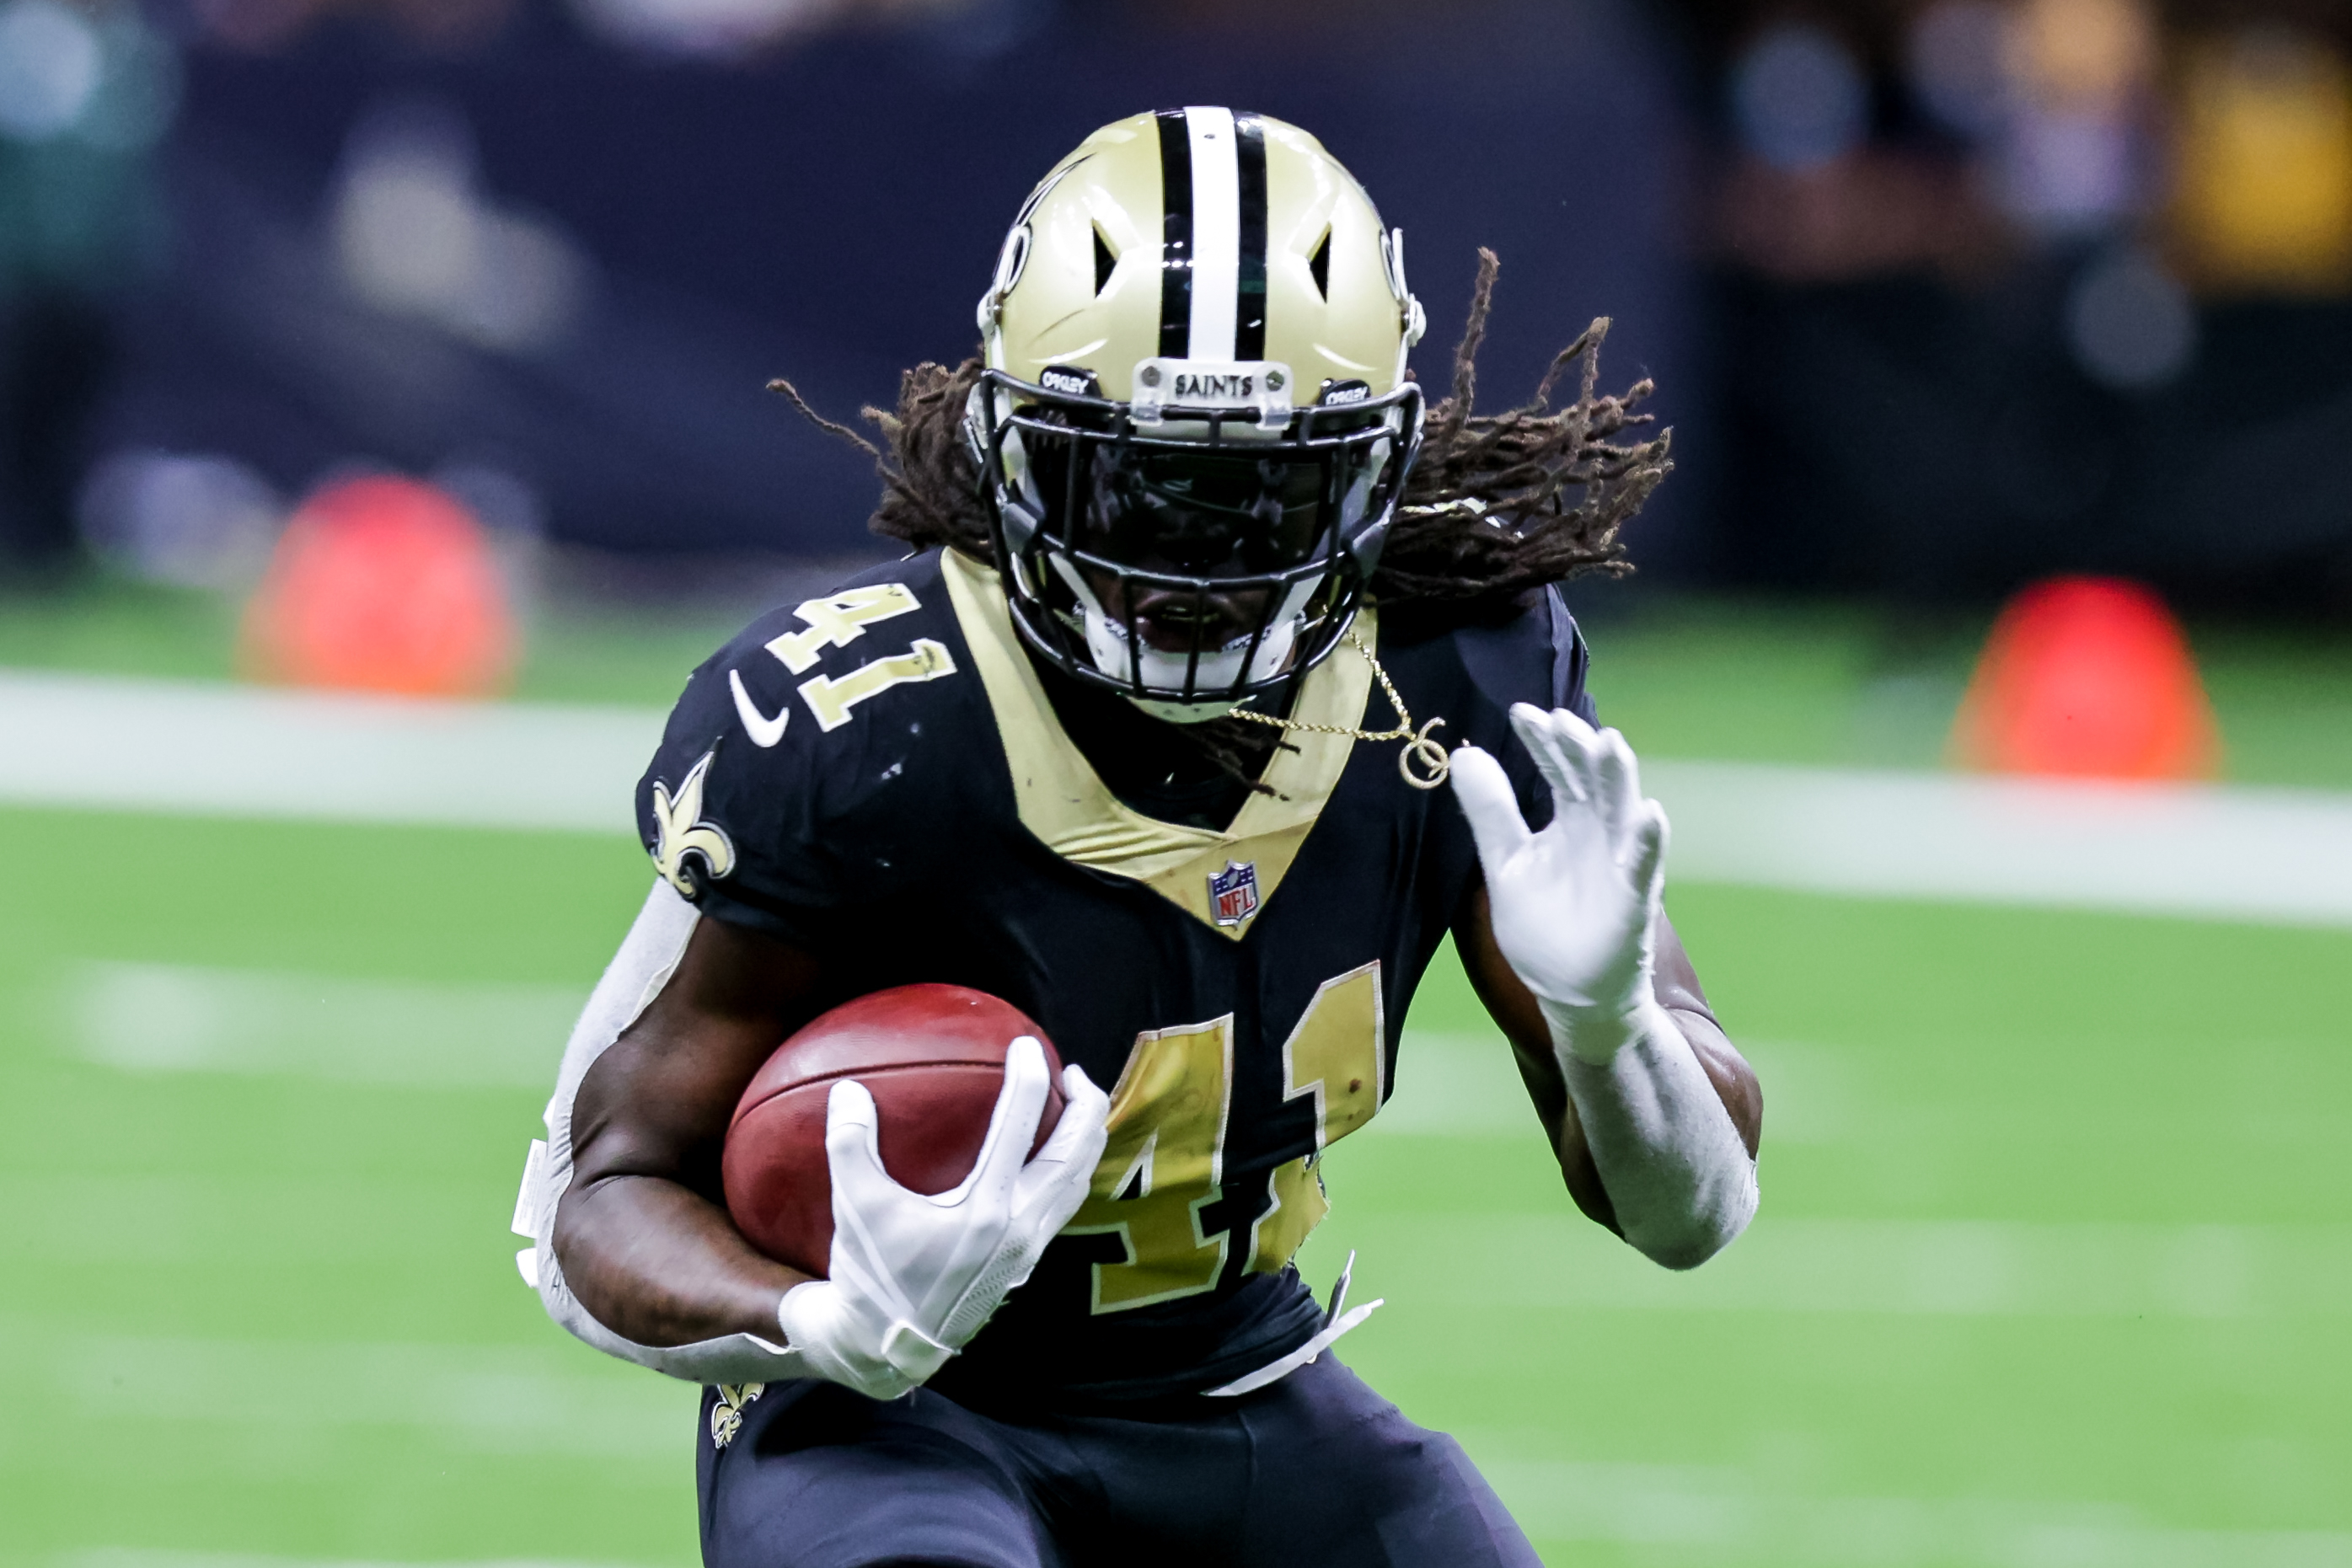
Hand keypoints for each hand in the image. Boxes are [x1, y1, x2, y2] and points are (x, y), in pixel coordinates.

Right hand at [778, 1037, 1110, 1398]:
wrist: (885, 1349)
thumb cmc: (870, 1277)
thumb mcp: (853, 1207)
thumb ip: (851, 1143)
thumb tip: (847, 1089)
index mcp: (984, 1209)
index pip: (1021, 1125)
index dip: (1030, 1076)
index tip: (1026, 1045)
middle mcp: (1019, 1227)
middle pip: (1077, 1153)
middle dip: (1086, 1105)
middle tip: (1071, 1071)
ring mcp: (1028, 1249)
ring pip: (1078, 1182)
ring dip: (1084, 1139)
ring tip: (1072, 1107)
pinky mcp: (1025, 1264)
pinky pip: (1063, 1205)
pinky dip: (1068, 1171)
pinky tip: (1046, 1157)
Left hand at [1449, 704, 1669, 1061]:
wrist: (1572, 993)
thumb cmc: (1546, 926)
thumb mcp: (1506, 864)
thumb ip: (1491, 813)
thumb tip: (1464, 754)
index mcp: (1569, 821)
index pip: (1556, 769)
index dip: (1542, 742)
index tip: (1521, 712)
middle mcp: (1599, 833)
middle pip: (1591, 780)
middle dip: (1578, 749)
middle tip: (1560, 719)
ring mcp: (1621, 864)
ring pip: (1622, 812)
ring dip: (1617, 779)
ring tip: (1610, 742)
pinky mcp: (1634, 901)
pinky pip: (1644, 867)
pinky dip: (1648, 842)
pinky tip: (1650, 814)